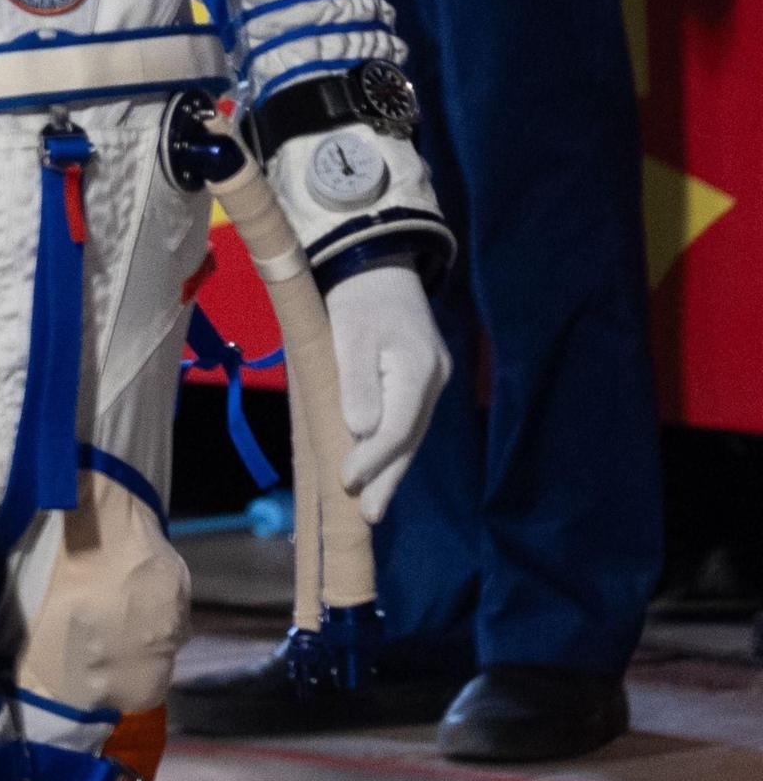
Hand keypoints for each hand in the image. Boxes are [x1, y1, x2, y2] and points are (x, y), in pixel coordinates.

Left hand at [326, 263, 447, 525]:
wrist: (378, 265)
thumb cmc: (358, 298)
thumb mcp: (350, 334)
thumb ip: (357, 382)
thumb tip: (362, 431)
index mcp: (418, 369)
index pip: (397, 428)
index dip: (372, 459)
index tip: (347, 482)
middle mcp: (433, 380)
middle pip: (410, 439)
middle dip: (388, 478)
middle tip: (369, 516)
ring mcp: (431, 379)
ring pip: (411, 433)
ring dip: (392, 468)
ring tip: (373, 504)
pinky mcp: (421, 378)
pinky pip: (408, 420)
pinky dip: (394, 446)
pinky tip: (381, 467)